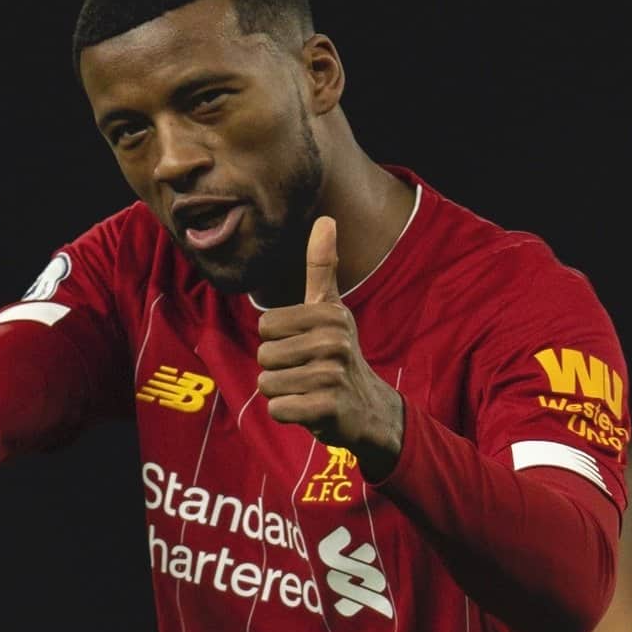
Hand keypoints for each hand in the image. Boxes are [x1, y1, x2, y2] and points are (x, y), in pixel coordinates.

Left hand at [256, 216, 403, 479]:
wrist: (367, 409)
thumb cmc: (337, 354)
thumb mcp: (330, 309)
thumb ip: (322, 266)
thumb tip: (325, 218)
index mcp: (331, 314)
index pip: (266, 326)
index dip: (277, 340)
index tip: (303, 345)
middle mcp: (335, 341)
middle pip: (264, 355)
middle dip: (278, 369)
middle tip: (307, 372)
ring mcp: (333, 375)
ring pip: (268, 383)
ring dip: (282, 392)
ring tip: (308, 389)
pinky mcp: (328, 408)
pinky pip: (278, 408)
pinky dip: (287, 413)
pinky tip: (310, 408)